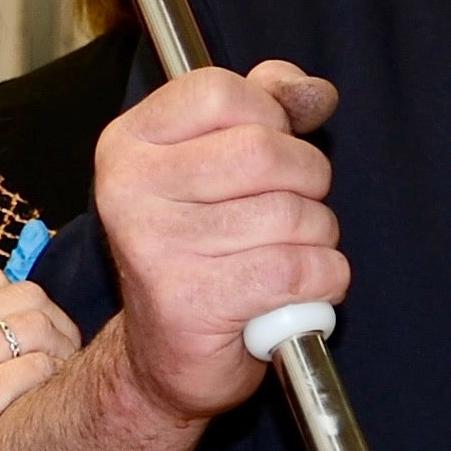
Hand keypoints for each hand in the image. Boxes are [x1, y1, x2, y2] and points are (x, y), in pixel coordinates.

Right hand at [0, 268, 68, 450]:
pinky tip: (49, 404)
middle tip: (62, 358)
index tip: (38, 337)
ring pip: (36, 325)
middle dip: (56, 321)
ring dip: (63, 350)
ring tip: (62, 381)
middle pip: (24, 294)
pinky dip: (54, 380)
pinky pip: (35, 367)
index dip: (27, 304)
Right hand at [89, 61, 345, 422]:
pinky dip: (321, 280)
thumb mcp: (216, 166)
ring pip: (292, 214)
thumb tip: (313, 91)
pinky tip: (298, 292)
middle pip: (266, 151)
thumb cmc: (196, 255)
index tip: (270, 155)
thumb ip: (263, 112)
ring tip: (288, 256)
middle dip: (308, 182)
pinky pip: (298, 269)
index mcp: (128, 144)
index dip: (270, 119)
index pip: (222, 93)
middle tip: (292, 212)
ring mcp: (154, 246)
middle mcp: (128, 190)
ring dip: (317, 239)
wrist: (160, 360)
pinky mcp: (190, 301)